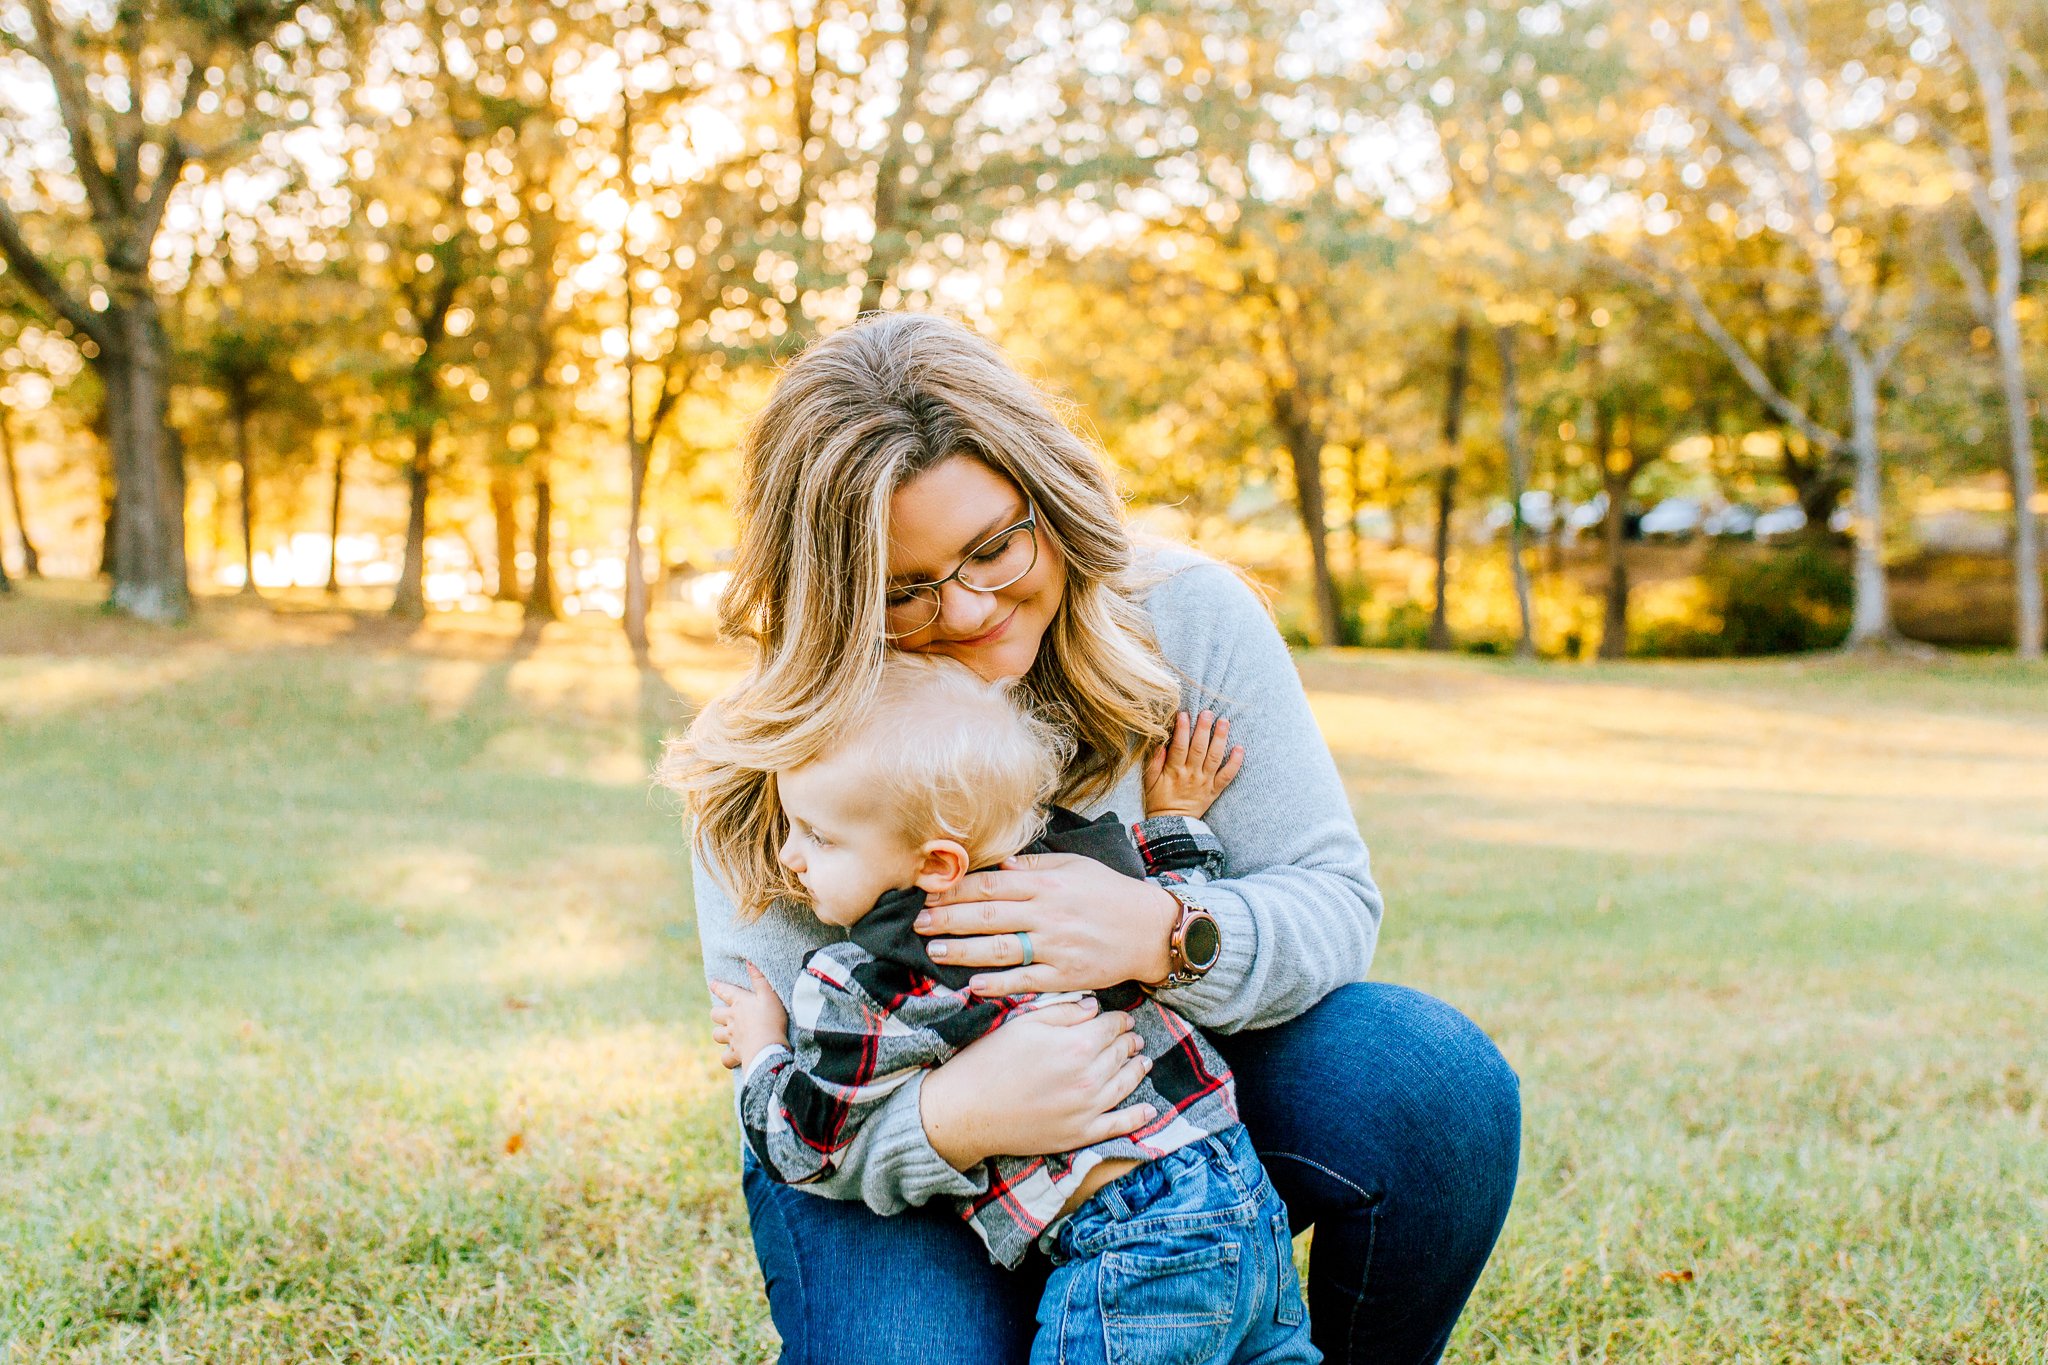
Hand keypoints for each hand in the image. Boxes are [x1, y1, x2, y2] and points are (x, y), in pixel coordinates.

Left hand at [707, 962, 789, 1070]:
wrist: (767, 1048)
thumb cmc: (771, 1020)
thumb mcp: (769, 996)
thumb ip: (759, 979)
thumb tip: (749, 961)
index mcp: (740, 1004)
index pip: (725, 992)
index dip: (718, 987)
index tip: (712, 984)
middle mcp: (732, 1020)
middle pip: (715, 1015)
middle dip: (717, 1013)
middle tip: (722, 1013)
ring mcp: (732, 1038)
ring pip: (717, 1035)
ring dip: (720, 1034)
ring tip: (726, 1034)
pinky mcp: (736, 1054)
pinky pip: (726, 1058)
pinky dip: (728, 1058)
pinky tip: (732, 1057)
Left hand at [916, 852, 1178, 996]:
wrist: (1151, 930)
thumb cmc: (1110, 894)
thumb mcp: (1076, 866)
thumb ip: (1036, 867)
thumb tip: (999, 866)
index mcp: (1047, 884)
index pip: (990, 886)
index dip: (955, 891)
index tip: (928, 894)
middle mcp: (1047, 914)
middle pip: (987, 916)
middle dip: (948, 920)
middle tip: (918, 924)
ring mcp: (1056, 947)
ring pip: (1000, 949)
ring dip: (963, 952)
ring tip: (933, 952)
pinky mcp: (1066, 976)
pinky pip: (1026, 981)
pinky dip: (999, 984)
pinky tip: (973, 986)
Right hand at [919, 998, 1157, 1167]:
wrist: (966, 1110)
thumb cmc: (989, 1061)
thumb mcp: (1024, 1023)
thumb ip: (1065, 1012)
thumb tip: (1095, 1008)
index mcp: (1076, 1044)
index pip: (1111, 1027)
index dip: (1120, 1021)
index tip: (1123, 1019)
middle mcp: (1089, 1076)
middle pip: (1121, 1053)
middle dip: (1130, 1042)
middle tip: (1134, 1038)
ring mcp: (1087, 1109)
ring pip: (1126, 1084)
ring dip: (1138, 1071)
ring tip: (1143, 1062)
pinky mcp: (1080, 1135)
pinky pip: (1119, 1126)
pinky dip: (1138, 1117)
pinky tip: (1150, 1110)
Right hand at [1143, 710, 1243, 819]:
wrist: (1172, 825)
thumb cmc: (1158, 800)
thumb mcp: (1149, 782)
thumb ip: (1154, 762)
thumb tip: (1160, 742)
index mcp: (1174, 771)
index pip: (1179, 746)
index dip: (1182, 729)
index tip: (1184, 714)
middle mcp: (1192, 775)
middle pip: (1199, 748)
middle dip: (1204, 728)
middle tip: (1208, 712)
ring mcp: (1205, 782)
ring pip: (1215, 758)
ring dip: (1220, 738)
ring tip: (1224, 721)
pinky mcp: (1215, 790)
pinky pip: (1227, 776)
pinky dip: (1235, 762)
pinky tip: (1240, 748)